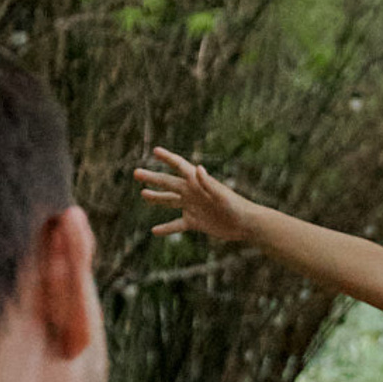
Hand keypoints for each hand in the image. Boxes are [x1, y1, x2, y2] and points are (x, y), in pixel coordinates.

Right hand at [134, 146, 253, 241]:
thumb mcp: (221, 195)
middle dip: (152, 178)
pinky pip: (177, 225)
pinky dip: (166, 228)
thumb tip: (197, 167)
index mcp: (197, 183)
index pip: (180, 166)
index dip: (167, 157)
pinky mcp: (195, 222)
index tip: (155, 150)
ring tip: (143, 194)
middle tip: (136, 173)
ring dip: (156, 198)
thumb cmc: (236, 206)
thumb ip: (208, 182)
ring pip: (170, 201)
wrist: (246, 224)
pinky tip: (154, 231)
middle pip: (168, 183)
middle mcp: (192, 193)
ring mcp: (193, 207)